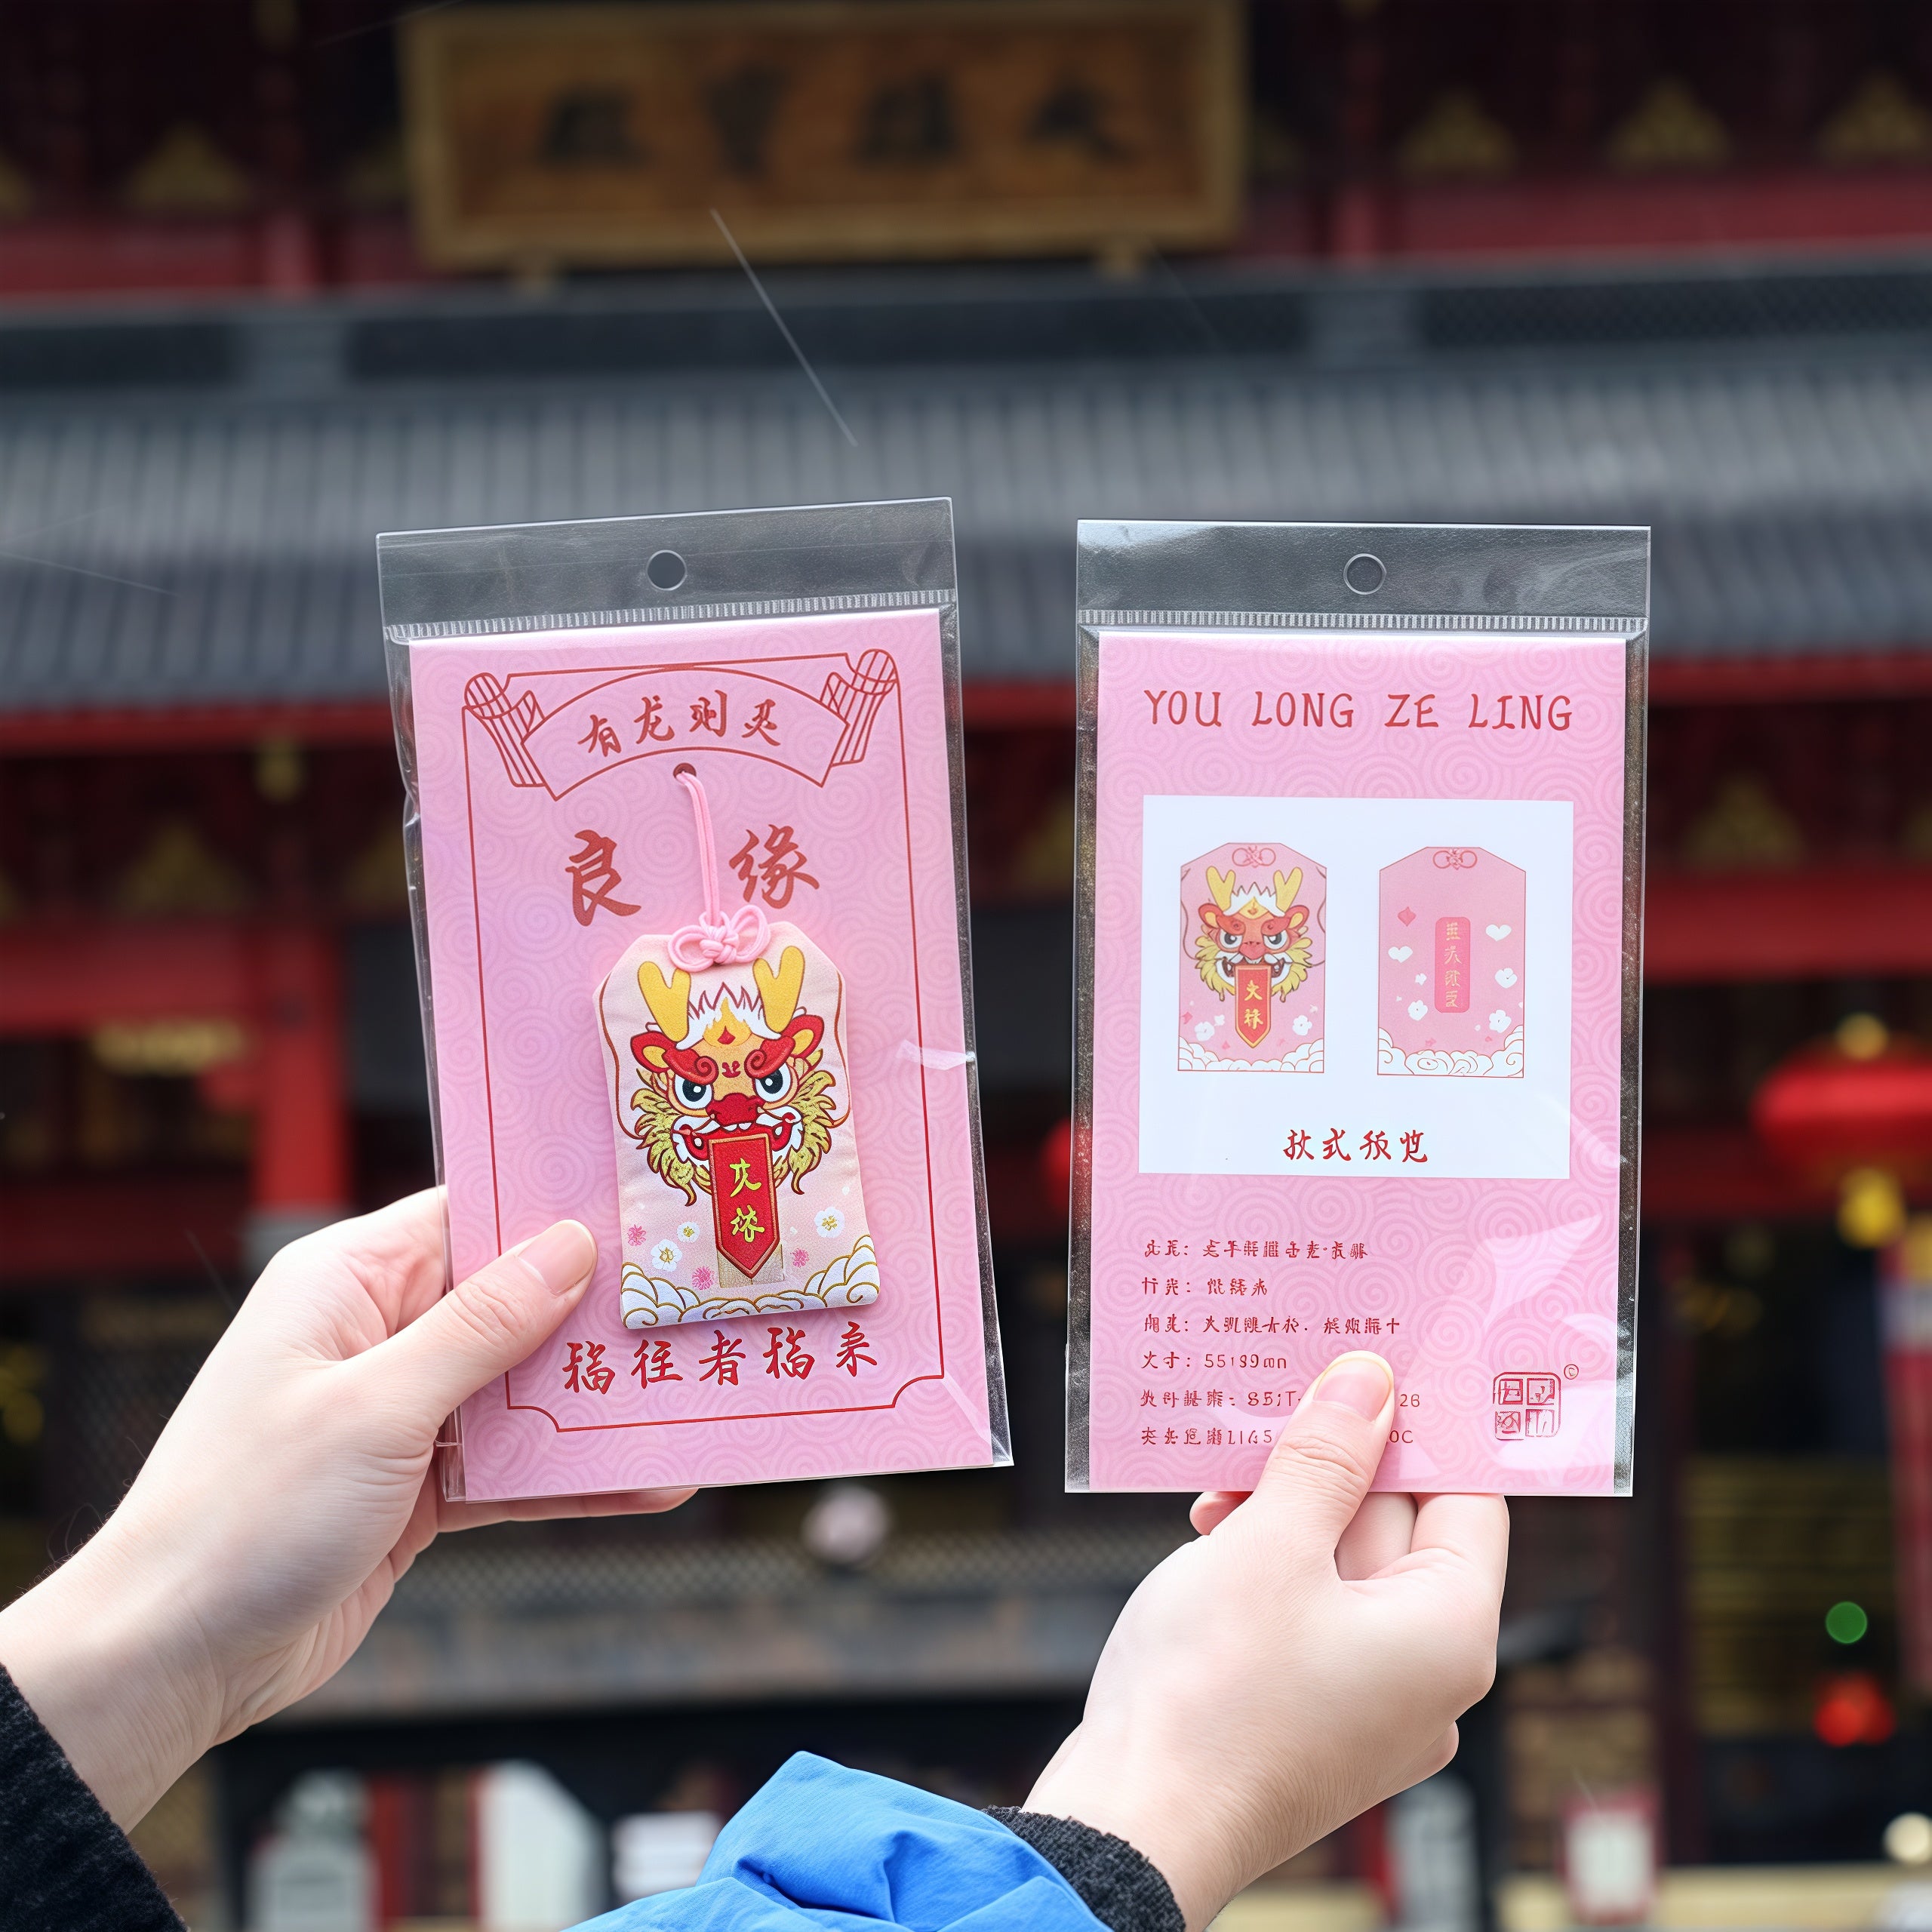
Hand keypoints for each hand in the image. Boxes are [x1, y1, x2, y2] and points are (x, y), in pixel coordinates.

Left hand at [0, 1190, 691, 1825]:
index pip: (469, 1216)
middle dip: (595, 1314)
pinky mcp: (414, 1487)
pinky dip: (571, 1477)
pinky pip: (510, 1466)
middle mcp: (374, 1334)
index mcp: (346, 1282)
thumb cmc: (246, 1515)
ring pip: (519, 1388)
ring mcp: (396, 1413)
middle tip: (694, 1307)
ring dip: (594, 1402)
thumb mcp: (376, 1408)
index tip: (645, 1211)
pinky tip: (647, 1484)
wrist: (171, 1659)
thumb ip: (481, 1328)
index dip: (555, 1211)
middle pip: (510, 1302)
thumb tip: (569, 1246)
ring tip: (692, 1395)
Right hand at [1025, 1352, 1506, 1930]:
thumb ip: (1327, 1458)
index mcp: (1449, 1632)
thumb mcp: (1268, 1545)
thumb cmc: (1209, 1694)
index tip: (1369, 1363)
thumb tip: (1370, 1384)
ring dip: (1287, 1512)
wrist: (1134, 1825)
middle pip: (1399, 1527)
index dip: (1418, 1423)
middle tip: (1270, 1406)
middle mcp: (1429, 1675)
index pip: (1466, 1494)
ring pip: (1344, 1567)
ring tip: (1217, 1488)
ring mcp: (1372, 1704)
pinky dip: (1271, 1567)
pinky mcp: (1317, 1718)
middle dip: (1330, 1464)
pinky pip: (1313, 1613)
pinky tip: (1212, 1537)